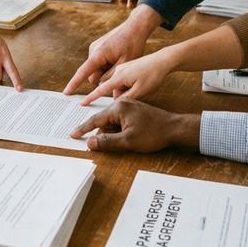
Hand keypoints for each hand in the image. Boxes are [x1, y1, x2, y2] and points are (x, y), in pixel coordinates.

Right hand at [63, 4, 162, 94]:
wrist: (135, 26)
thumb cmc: (132, 43)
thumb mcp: (124, 63)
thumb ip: (111, 76)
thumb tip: (101, 85)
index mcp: (98, 54)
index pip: (83, 72)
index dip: (74, 84)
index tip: (66, 93)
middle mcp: (93, 50)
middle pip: (93, 74)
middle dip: (103, 77)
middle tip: (120, 70)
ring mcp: (95, 48)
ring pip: (97, 69)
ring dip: (107, 70)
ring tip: (121, 61)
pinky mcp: (99, 47)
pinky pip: (100, 62)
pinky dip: (108, 64)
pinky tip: (118, 58)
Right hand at [70, 99, 199, 152]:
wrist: (174, 128)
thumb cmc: (153, 133)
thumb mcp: (128, 141)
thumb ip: (107, 142)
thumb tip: (89, 143)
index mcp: (118, 107)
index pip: (95, 119)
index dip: (83, 129)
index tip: (73, 135)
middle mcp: (122, 102)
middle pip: (103, 120)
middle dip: (98, 133)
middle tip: (92, 144)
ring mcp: (129, 105)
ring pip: (111, 120)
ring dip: (109, 132)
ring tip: (114, 143)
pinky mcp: (134, 109)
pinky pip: (119, 119)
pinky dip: (116, 128)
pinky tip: (120, 137)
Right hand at [79, 49, 175, 105]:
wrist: (163, 59)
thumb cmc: (153, 74)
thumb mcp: (141, 90)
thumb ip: (125, 97)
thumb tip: (113, 101)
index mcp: (118, 75)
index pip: (100, 88)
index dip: (90, 96)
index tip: (82, 103)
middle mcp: (116, 69)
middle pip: (106, 85)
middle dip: (114, 92)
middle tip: (133, 91)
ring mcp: (120, 66)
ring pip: (112, 81)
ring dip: (119, 87)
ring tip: (137, 84)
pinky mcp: (124, 65)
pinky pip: (116, 76)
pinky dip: (122, 82)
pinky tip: (136, 80)